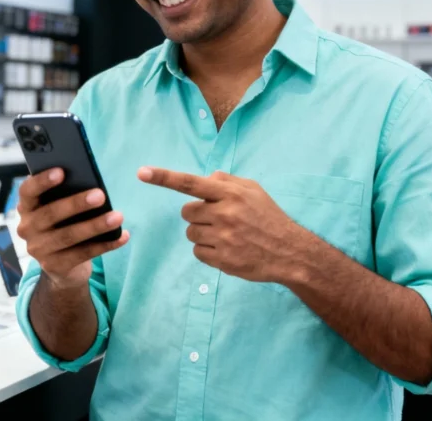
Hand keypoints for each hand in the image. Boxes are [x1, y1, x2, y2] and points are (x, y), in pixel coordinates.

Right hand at [15, 168, 128, 287]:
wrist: (60, 265)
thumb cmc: (63, 224)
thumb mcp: (58, 208)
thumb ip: (64, 195)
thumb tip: (88, 180)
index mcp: (26, 207)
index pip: (28, 191)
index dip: (42, 181)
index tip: (62, 171)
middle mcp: (27, 228)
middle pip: (50, 213)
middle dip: (77, 203)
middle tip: (100, 195)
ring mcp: (38, 250)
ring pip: (68, 236)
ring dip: (95, 225)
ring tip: (117, 216)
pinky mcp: (54, 266)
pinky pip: (83, 254)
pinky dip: (105, 244)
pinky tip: (122, 236)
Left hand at [137, 167, 308, 283]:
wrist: (290, 252)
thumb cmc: (269, 217)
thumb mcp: (254, 190)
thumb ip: (227, 181)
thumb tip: (207, 177)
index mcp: (230, 194)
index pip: (190, 182)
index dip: (164, 177)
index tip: (141, 172)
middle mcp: (224, 214)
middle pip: (186, 212)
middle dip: (197, 215)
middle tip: (219, 219)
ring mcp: (222, 238)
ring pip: (190, 233)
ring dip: (203, 233)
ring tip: (227, 235)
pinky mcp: (222, 259)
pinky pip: (197, 252)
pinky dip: (208, 251)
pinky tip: (227, 249)